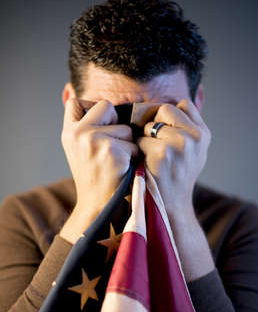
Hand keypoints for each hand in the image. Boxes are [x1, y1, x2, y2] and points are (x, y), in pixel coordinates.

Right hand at [61, 98, 137, 217]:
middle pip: (107, 106)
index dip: (93, 110)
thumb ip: (87, 128)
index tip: (100, 127)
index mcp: (69, 133)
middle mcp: (77, 133)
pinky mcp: (112, 150)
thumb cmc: (96, 179)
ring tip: (117, 163)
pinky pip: (135, 145)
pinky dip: (135, 157)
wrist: (98, 209)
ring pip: (126, 128)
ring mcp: (94, 140)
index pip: (76, 102)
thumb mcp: (81, 151)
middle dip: (116, 124)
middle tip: (111, 149)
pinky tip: (124, 170)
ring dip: (128, 144)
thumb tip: (111, 108)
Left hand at [137, 99, 210, 214]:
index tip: (163, 133)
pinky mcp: (163, 153)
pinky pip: (141, 139)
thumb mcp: (192, 152)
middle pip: (166, 109)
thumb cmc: (176, 177)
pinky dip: (139, 151)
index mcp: (204, 135)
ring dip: (146, 138)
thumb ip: (189, 126)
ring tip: (152, 158)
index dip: (168, 117)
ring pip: (151, 124)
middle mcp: (196, 138)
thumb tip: (189, 92)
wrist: (170, 208)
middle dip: (155, 124)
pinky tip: (146, 165)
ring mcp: (180, 145)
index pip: (183, 104)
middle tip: (154, 145)